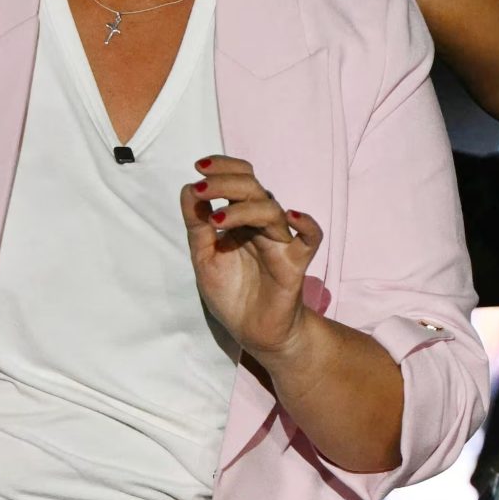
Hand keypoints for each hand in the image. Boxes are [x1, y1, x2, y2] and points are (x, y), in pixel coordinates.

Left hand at [183, 155, 321, 358]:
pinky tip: (291, 216)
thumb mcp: (204, 257)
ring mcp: (280, 242)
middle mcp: (262, 225)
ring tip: (217, 220)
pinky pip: (310, 238)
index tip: (198, 166)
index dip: (223, 167)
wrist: (252, 333)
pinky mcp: (295, 264)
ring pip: (271, 210)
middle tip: (201, 189)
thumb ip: (197, 225)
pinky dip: (306, 223)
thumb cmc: (232, 293)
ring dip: (243, 208)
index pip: (239, 179)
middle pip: (253, 189)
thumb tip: (188, 188)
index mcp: (241, 219)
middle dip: (225, 183)